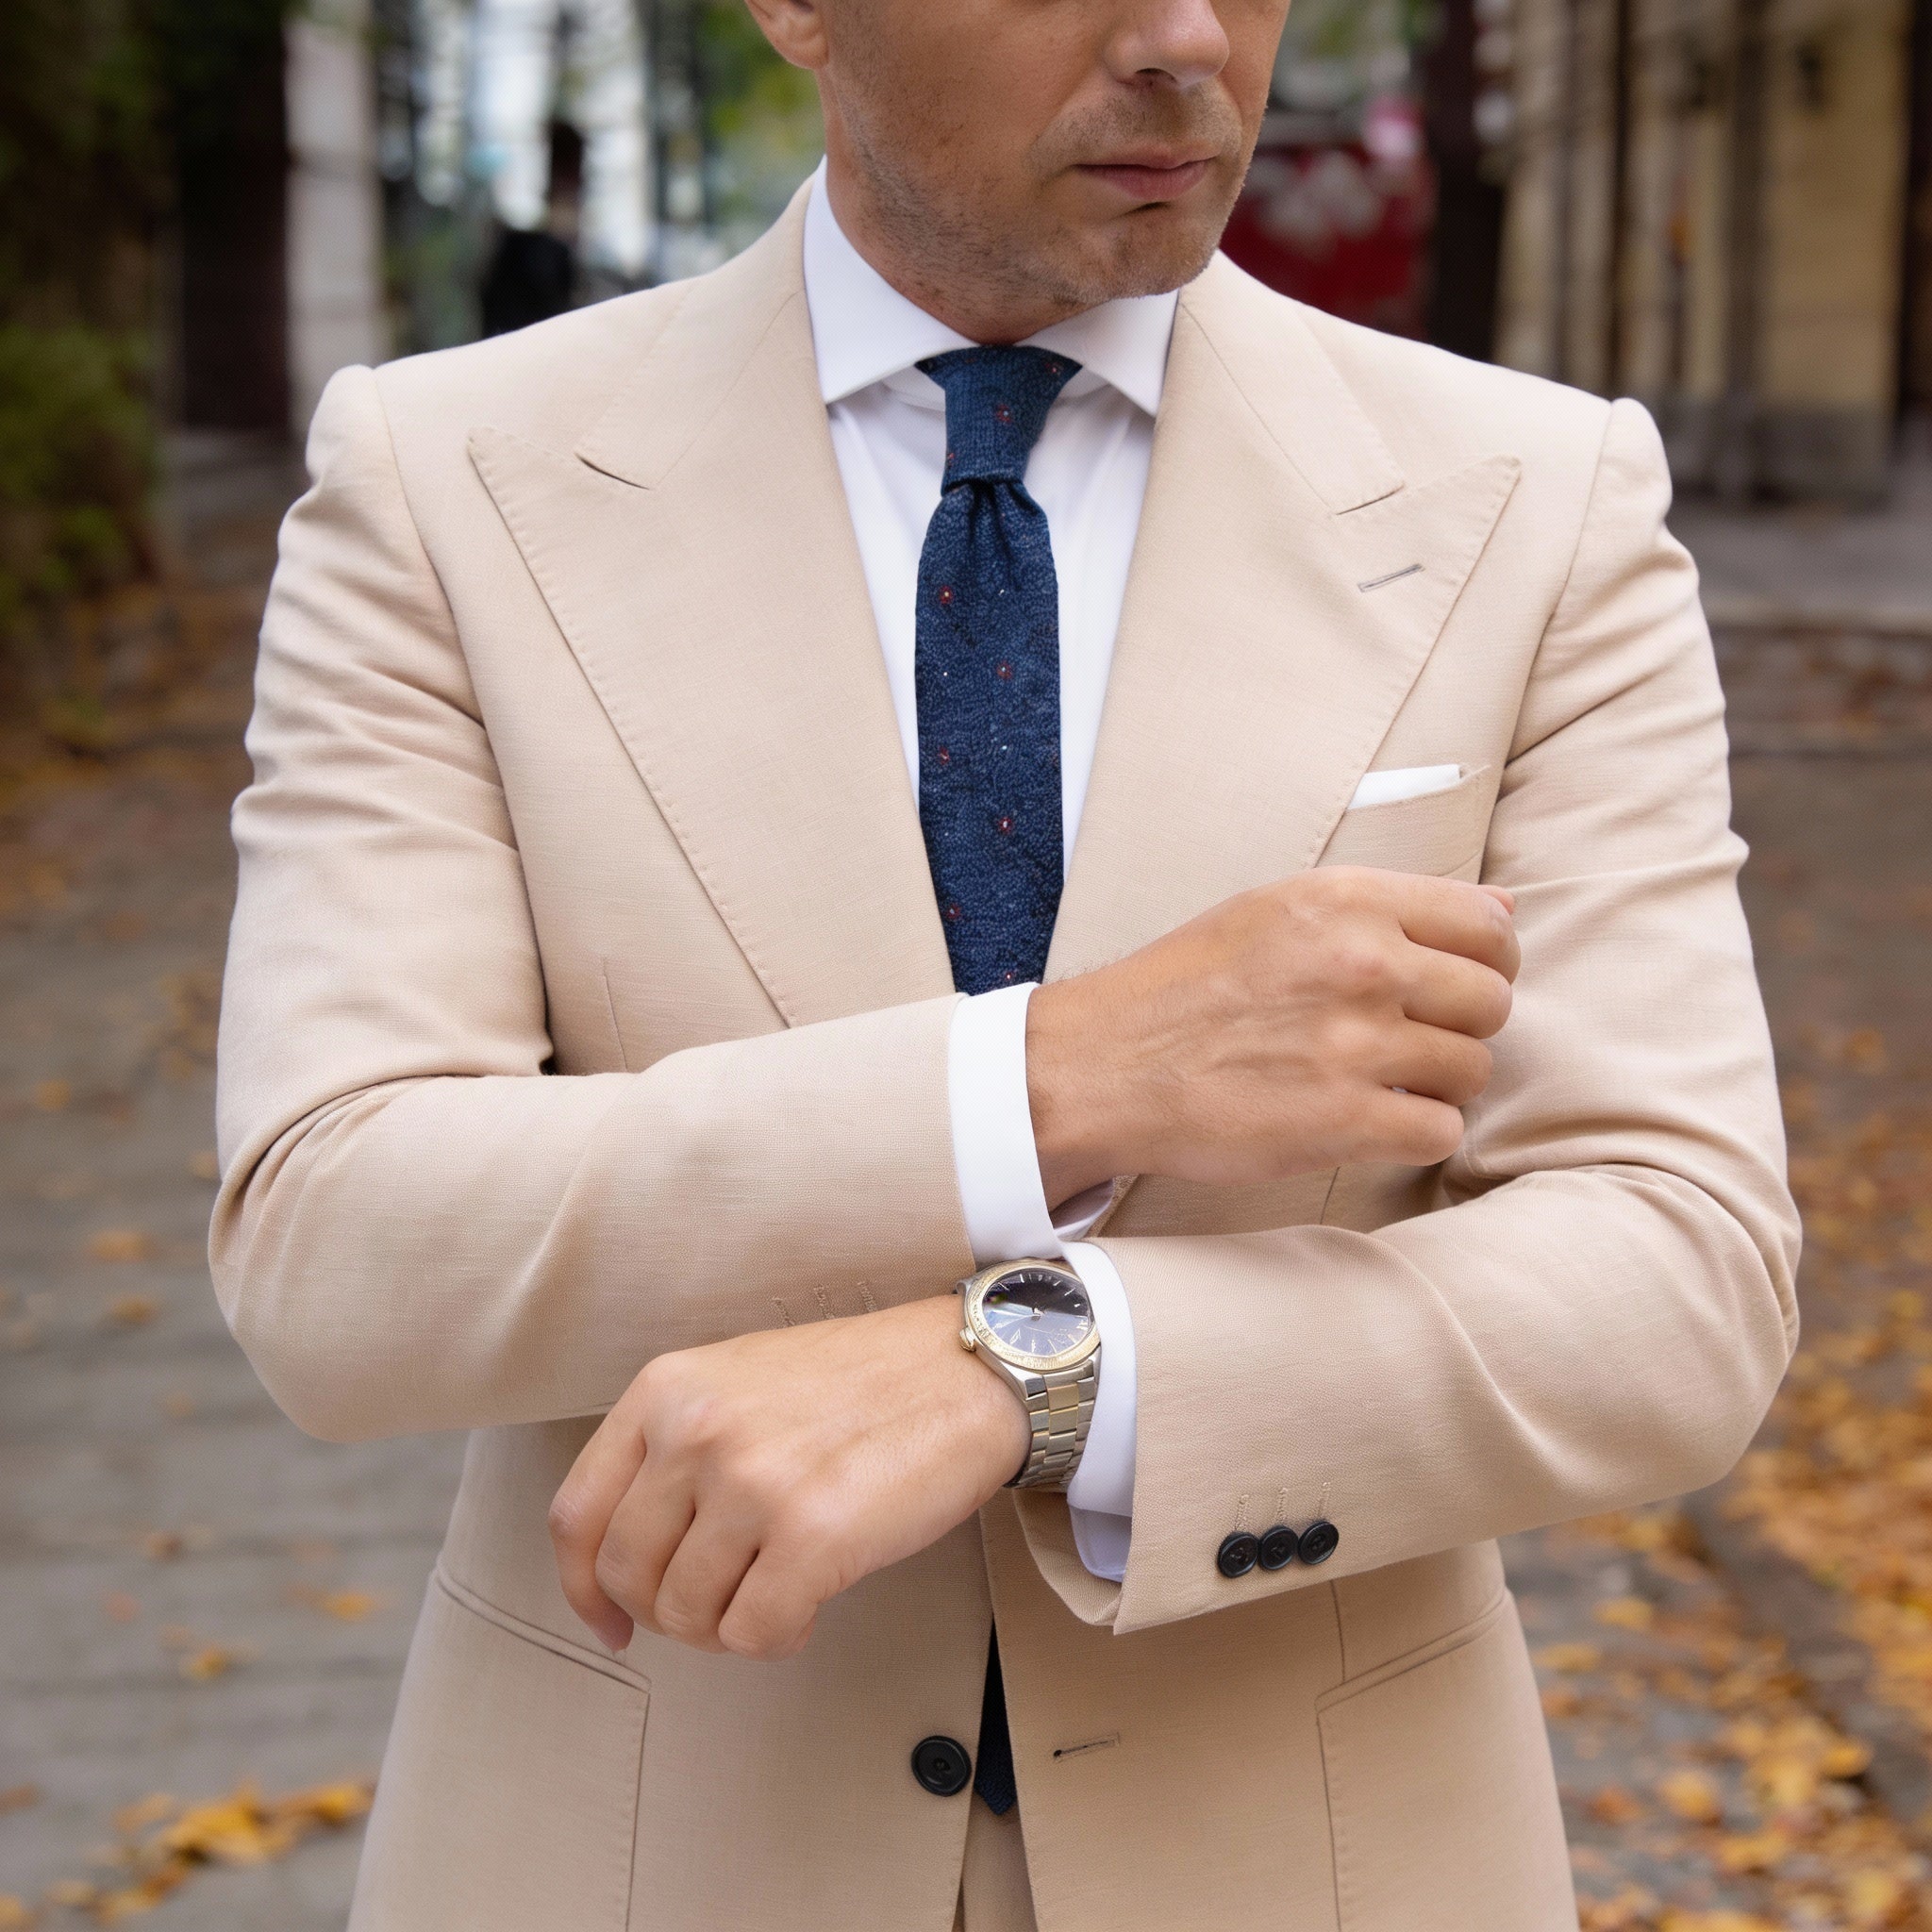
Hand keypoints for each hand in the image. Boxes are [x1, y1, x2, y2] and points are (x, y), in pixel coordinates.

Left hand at [549, 1295, 1028, 1660]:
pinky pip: (752, 1635)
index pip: (577, 1514)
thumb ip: (674, 1449)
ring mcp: (751, 1482)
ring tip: (775, 1594)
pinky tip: (809, 1606)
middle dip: (666, 1615)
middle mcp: (696, 1430)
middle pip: (626, 1575)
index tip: (608, 1623)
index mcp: (666, 1389)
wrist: (965, 1370)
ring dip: (726, 1627)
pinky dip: (777, 1639)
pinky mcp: (811, 1535)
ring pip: (686, 1614)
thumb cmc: (859, 1384)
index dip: (583, 1588)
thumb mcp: (738, 1382)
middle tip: (717, 1608)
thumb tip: (628, 1566)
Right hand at [1027, 866, 1518, 1201]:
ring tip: (1382, 1083)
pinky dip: (1417, 1134)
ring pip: (1473, 1069)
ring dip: (1438, 1084)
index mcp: (1347, 901)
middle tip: (1411, 1040)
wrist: (1105, 1066)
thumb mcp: (1277, 909)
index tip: (1454, 984)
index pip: (1489, 925)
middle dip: (1462, 1025)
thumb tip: (1504, 908)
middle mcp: (1362, 963)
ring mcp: (1357, 1044)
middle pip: (1491, 1000)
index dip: (1487, 961)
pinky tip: (1372, 1122)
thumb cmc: (1184, 988)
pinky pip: (1441, 1131)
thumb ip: (1387, 907)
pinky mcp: (1347, 1121)